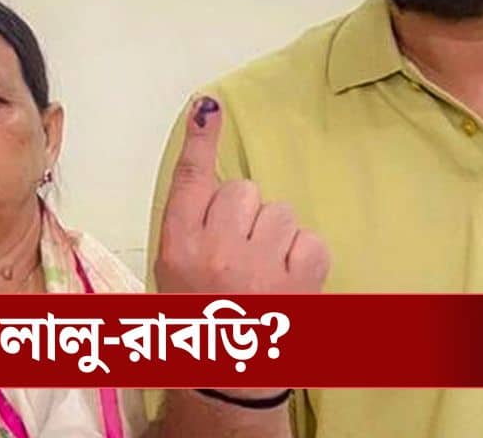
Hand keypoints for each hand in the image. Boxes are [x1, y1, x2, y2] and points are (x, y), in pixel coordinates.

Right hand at [154, 97, 328, 399]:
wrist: (228, 377)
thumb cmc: (196, 320)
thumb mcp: (173, 271)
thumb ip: (192, 225)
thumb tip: (219, 177)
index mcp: (177, 247)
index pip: (191, 181)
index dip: (201, 141)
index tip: (207, 105)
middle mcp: (215, 252)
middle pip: (243, 190)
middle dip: (245, 213)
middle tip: (238, 249)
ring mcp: (259, 267)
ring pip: (279, 211)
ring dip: (274, 235)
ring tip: (263, 270)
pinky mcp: (299, 281)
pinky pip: (309, 238)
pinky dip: (302, 255)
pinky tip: (287, 279)